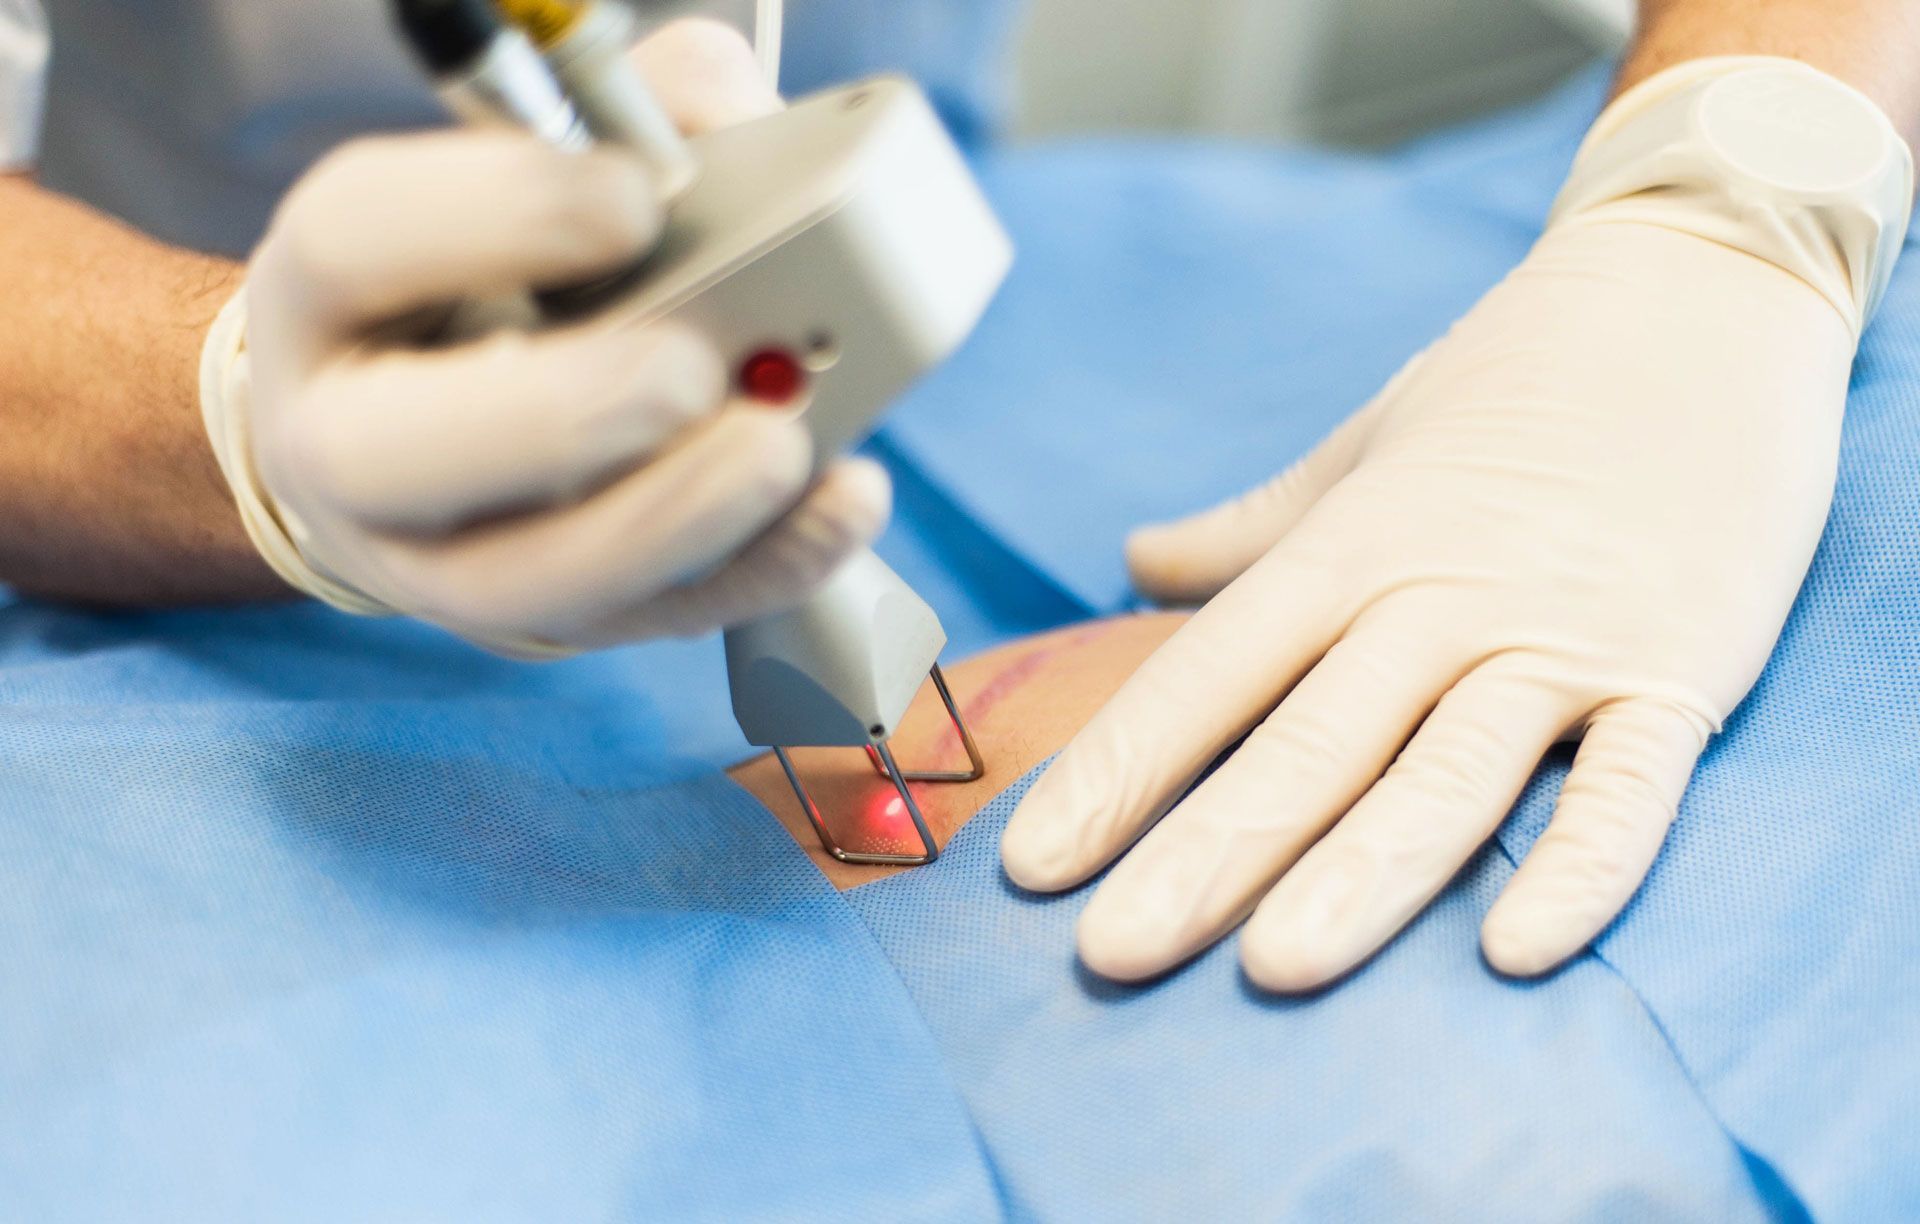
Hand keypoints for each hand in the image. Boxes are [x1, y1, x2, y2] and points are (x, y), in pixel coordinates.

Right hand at [204, 20, 888, 653]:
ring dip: (671, 517)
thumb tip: (735, 129)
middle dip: (560, 412)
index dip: (497, 214)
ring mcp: (439, 558)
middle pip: (387, 455)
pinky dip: (761, 566)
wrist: (433, 425)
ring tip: (782, 448)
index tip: (634, 197)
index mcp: (328, 290)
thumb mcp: (531, 168)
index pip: (355, 244)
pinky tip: (837, 503)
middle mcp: (346, 441)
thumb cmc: (497, 272)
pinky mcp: (556, 617)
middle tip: (690, 367)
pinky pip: (652, 617)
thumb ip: (627, 116)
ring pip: (525, 578)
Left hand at [1001, 60, 1905, 989]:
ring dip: (1362, 875)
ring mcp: (1559, 637)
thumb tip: (1134, 559)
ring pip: (1445, 775)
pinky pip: (1629, 786)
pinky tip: (1515, 952)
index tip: (1033, 863)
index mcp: (1353, 546)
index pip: (1209, 675)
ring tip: (1275, 967)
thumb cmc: (1515, 377)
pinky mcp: (1676, 670)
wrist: (1704, 291)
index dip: (1119, 770)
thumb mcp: (1365, 445)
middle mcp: (1441, 598)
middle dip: (1206, 854)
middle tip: (1112, 954)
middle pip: (1307, 744)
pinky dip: (1582, 865)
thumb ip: (1250, 530)